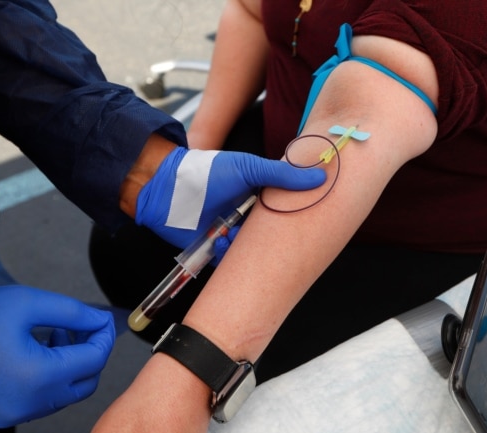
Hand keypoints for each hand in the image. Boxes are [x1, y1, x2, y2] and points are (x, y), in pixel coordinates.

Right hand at [0, 285, 114, 427]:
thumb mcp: (24, 302)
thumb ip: (70, 311)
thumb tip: (100, 320)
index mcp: (41, 377)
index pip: (95, 359)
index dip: (104, 335)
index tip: (101, 318)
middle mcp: (32, 404)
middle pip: (86, 382)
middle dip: (90, 352)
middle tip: (76, 326)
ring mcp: (14, 414)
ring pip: (63, 394)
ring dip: (68, 365)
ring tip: (52, 334)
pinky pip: (39, 401)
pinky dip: (47, 379)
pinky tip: (31, 352)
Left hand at [135, 147, 325, 248]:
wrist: (167, 187)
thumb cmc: (207, 172)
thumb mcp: (249, 168)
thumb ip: (282, 176)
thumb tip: (319, 177)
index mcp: (254, 196)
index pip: (280, 212)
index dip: (291, 219)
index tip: (305, 223)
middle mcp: (243, 215)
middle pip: (266, 236)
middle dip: (271, 241)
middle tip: (276, 241)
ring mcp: (227, 231)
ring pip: (247, 251)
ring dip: (243, 246)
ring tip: (233, 233)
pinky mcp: (211, 247)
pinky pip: (226, 261)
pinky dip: (226, 254)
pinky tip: (220, 240)